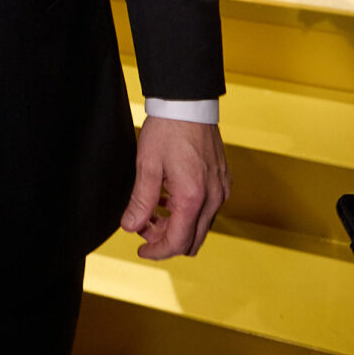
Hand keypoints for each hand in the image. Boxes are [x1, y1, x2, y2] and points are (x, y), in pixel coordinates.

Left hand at [121, 116, 229, 258]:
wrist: (188, 103)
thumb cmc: (169, 129)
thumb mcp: (147, 166)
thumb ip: (140, 201)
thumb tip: (130, 226)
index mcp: (193, 198)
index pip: (178, 242)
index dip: (158, 251)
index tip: (141, 249)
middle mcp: (213, 198)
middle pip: (192, 240)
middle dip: (167, 240)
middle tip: (144, 227)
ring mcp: (221, 189)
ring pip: (200, 225)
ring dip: (177, 225)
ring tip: (153, 210)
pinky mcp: (222, 180)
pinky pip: (207, 208)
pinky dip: (188, 211)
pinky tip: (169, 197)